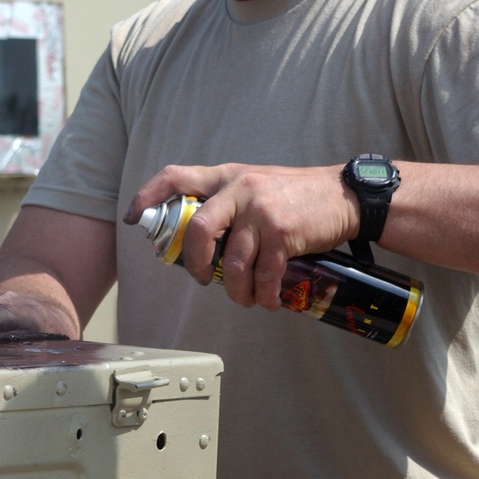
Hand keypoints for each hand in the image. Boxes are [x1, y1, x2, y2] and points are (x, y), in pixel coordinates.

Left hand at [124, 162, 359, 309]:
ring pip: (232, 263)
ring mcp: (261, 211)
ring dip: (235, 291)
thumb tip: (199, 239)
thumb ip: (227, 201)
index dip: (148, 196)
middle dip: (193, 264)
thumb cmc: (297, 194)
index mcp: (228, 176)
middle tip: (201, 278)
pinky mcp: (284, 233)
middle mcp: (240, 189)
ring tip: (245, 298)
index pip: (176, 176)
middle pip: (198, 231)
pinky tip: (267, 301)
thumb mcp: (256, 183)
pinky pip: (264, 275)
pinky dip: (263, 295)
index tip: (135, 219)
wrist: (344, 195)